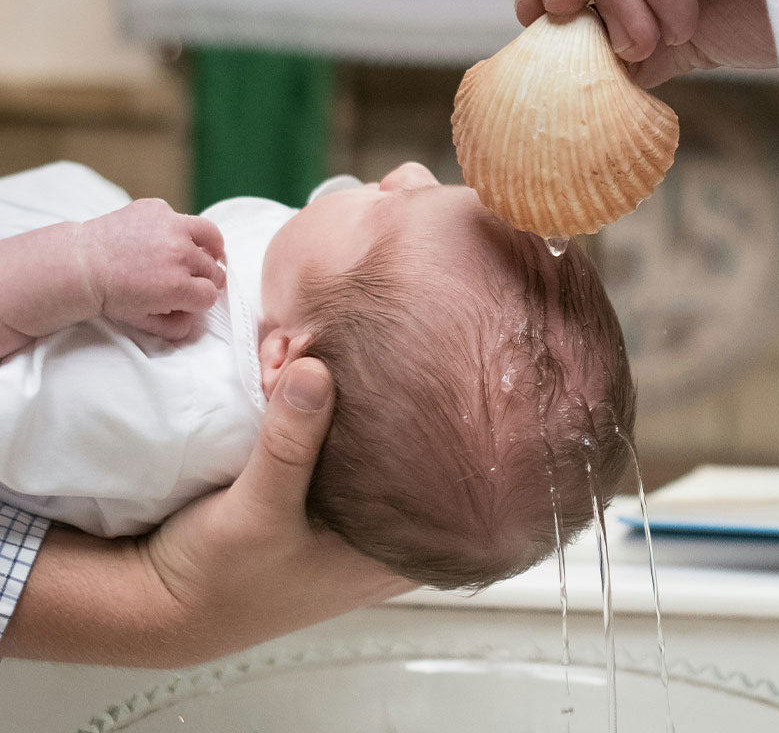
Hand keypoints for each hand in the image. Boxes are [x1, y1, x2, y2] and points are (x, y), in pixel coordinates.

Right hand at [4, 358, 412, 665]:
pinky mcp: (315, 491)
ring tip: (324, 353)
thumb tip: (316, 369)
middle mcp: (382, 531)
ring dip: (343, 396)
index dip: (435, 424)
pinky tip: (301, 371)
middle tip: (364, 350)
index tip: (420, 371)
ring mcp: (349, 511)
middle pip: (406, 447)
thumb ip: (291, 445)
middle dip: (383, 396)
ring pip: (366, 437)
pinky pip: (330, 437)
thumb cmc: (220, 578)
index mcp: (394, 551)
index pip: (445, 479)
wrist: (160, 601)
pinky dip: (315, 407)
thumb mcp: (258, 512)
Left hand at [77, 198, 225, 340]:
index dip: (201, 300)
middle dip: (204, 278)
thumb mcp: (143, 321)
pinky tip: (164, 238)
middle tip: (192, 280)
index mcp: (177, 286)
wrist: (81, 264)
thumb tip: (195, 320)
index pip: (211, 295)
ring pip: (211, 236)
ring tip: (204, 252)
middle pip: (213, 269)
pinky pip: (182, 219)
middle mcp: (179, 254)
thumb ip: (176, 326)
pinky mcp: (159, 208)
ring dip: (209, 248)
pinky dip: (178, 229)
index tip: (192, 298)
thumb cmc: (110, 294)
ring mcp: (170, 227)